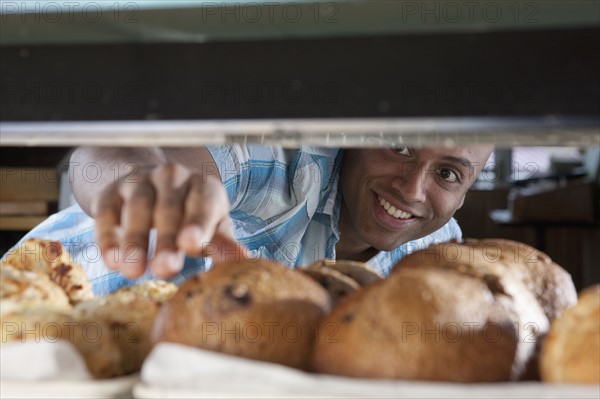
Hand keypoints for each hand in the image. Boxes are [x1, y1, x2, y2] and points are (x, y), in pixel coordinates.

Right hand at [91, 163, 248, 278]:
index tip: (192, 245)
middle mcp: (172, 177)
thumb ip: (223, 245)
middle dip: (166, 240)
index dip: (198, 223)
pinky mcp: (110, 193)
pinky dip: (108, 237)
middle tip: (164, 269)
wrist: (149, 190)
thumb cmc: (189, 215)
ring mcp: (139, 182)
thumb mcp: (211, 227)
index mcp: (203, 186)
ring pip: (136, 208)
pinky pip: (106, 212)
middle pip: (169, 208)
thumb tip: (245, 261)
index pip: (203, 202)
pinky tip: (112, 261)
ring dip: (135, 241)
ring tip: (133, 272)